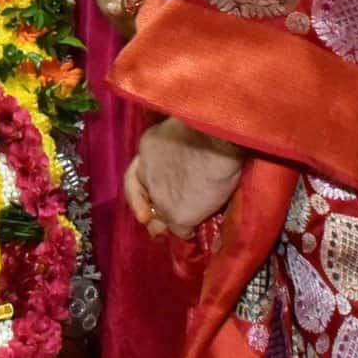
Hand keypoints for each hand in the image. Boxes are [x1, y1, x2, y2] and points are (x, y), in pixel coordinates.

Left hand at [123, 116, 244, 238]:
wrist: (220, 139)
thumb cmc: (211, 125)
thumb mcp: (185, 129)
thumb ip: (179, 147)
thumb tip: (190, 161)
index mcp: (148, 147)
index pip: (137, 175)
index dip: (140, 192)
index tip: (144, 205)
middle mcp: (147, 174)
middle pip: (144, 199)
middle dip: (151, 213)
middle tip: (156, 227)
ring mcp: (160, 197)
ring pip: (161, 219)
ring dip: (170, 225)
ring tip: (178, 231)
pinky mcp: (177, 215)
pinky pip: (181, 231)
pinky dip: (188, 233)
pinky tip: (196, 231)